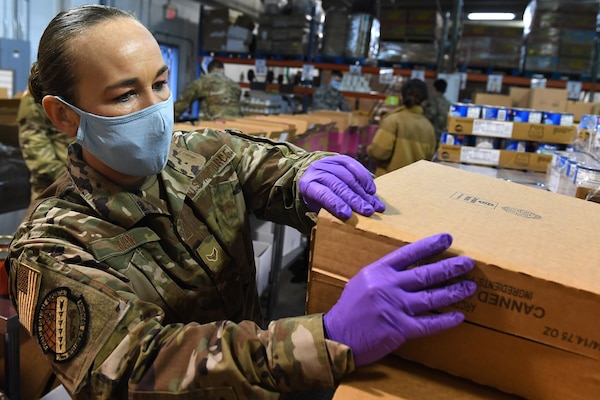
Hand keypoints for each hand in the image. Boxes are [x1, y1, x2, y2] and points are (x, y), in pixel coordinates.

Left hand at [299, 155, 385, 218]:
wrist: (315, 175)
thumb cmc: (318, 196)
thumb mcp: (317, 206)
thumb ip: (330, 211)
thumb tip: (348, 220)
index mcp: (308, 185)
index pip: (323, 194)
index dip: (336, 204)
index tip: (348, 214)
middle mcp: (317, 171)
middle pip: (338, 185)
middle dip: (354, 199)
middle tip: (367, 211)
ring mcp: (329, 162)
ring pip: (348, 176)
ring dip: (363, 192)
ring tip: (374, 205)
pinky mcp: (340, 158)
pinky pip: (354, 166)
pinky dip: (365, 179)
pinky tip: (371, 191)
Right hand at [323, 233, 476, 366]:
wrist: (337, 336)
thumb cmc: (349, 309)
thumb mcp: (362, 282)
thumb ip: (384, 275)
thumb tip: (408, 270)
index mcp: (377, 271)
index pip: (409, 253)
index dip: (430, 245)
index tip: (448, 238)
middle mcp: (387, 286)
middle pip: (425, 274)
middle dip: (450, 267)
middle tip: (468, 263)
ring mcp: (394, 307)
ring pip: (431, 297)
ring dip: (454, 291)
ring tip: (469, 287)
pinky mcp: (399, 329)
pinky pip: (428, 324)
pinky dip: (445, 320)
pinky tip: (459, 317)